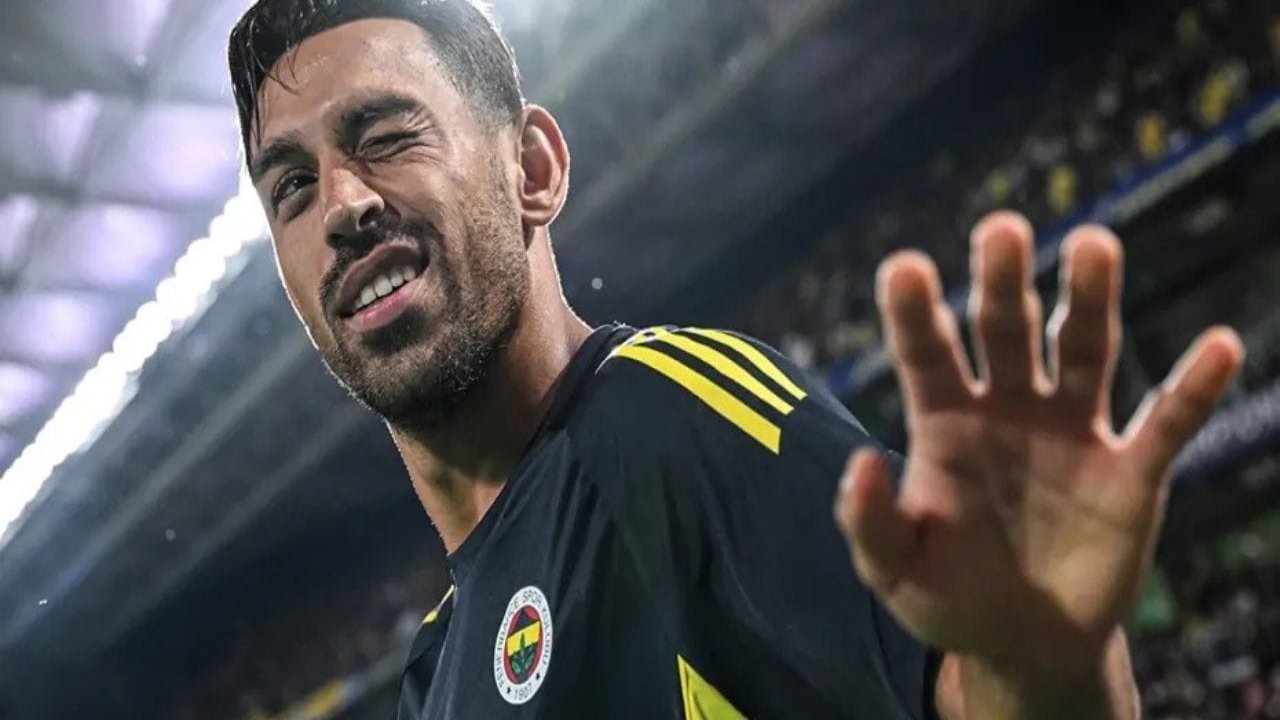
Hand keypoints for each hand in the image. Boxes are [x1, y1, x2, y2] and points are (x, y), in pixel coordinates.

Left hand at [834, 211, 1242, 678]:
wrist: (1025, 644)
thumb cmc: (949, 597)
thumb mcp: (895, 571)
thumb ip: (870, 522)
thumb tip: (861, 463)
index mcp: (943, 422)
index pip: (926, 353)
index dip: (914, 312)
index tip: (903, 265)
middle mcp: (1007, 408)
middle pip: (1005, 329)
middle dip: (1002, 281)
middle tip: (1000, 229)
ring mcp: (1071, 433)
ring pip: (1083, 351)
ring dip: (1090, 300)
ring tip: (1092, 243)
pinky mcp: (1131, 472)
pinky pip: (1166, 422)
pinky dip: (1193, 387)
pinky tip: (1220, 347)